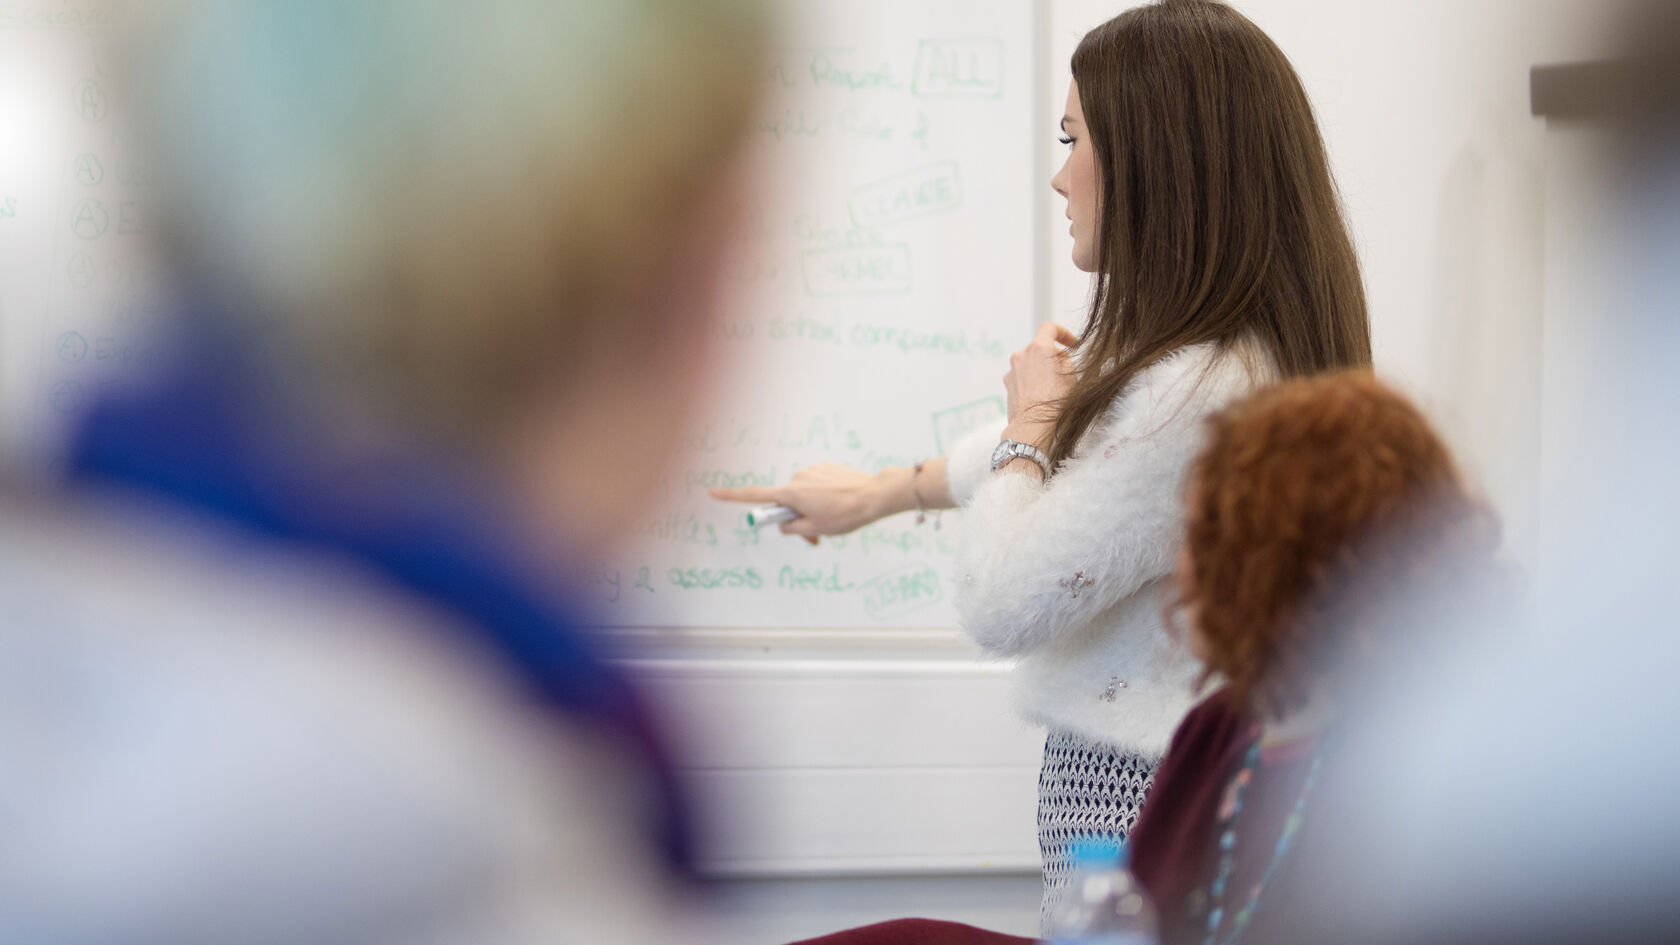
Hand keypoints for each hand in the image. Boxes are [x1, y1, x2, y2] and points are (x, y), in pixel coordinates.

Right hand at [709, 463, 884, 544]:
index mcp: (791, 494)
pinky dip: (823, 497)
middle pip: (785, 502)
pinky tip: (840, 502)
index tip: (712, 492)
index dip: (731, 496)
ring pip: (803, 495)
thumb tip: (784, 524)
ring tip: (833, 518)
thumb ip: (792, 529)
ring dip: (812, 508)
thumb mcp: (815, 530)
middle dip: (795, 517)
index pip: (754, 496)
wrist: (874, 495)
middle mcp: (798, 478)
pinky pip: (817, 486)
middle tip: (815, 535)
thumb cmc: (845, 515)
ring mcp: (812, 470)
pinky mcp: (826, 467)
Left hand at [1003, 322, 1078, 447]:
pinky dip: (1031, 380)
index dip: (1064, 333)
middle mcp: (1021, 354)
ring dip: (1041, 369)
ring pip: (1031, 362)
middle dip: (1053, 356)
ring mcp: (1012, 369)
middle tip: (1065, 372)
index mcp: (1039, 347)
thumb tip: (1059, 358)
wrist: (1032, 425)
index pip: (1050, 328)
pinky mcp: (1008, 383)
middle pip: (1041, 347)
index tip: (1071, 344)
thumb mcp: (1072, 376)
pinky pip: (1022, 375)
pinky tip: (1040, 395)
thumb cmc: (1055, 402)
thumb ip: (1066, 360)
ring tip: (1052, 387)